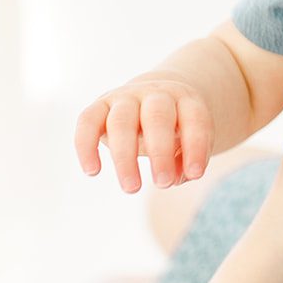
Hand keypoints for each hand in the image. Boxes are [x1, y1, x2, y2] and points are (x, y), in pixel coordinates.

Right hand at [75, 77, 214, 191]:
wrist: (155, 96)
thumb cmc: (177, 128)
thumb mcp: (190, 140)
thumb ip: (186, 160)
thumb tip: (173, 177)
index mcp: (185, 99)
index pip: (194, 119)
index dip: (196, 147)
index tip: (195, 174)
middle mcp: (155, 94)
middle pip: (157, 117)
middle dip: (161, 153)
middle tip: (163, 184)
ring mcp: (125, 97)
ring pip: (121, 121)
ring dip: (126, 157)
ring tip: (132, 188)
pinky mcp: (99, 105)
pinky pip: (87, 121)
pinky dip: (86, 146)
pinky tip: (93, 171)